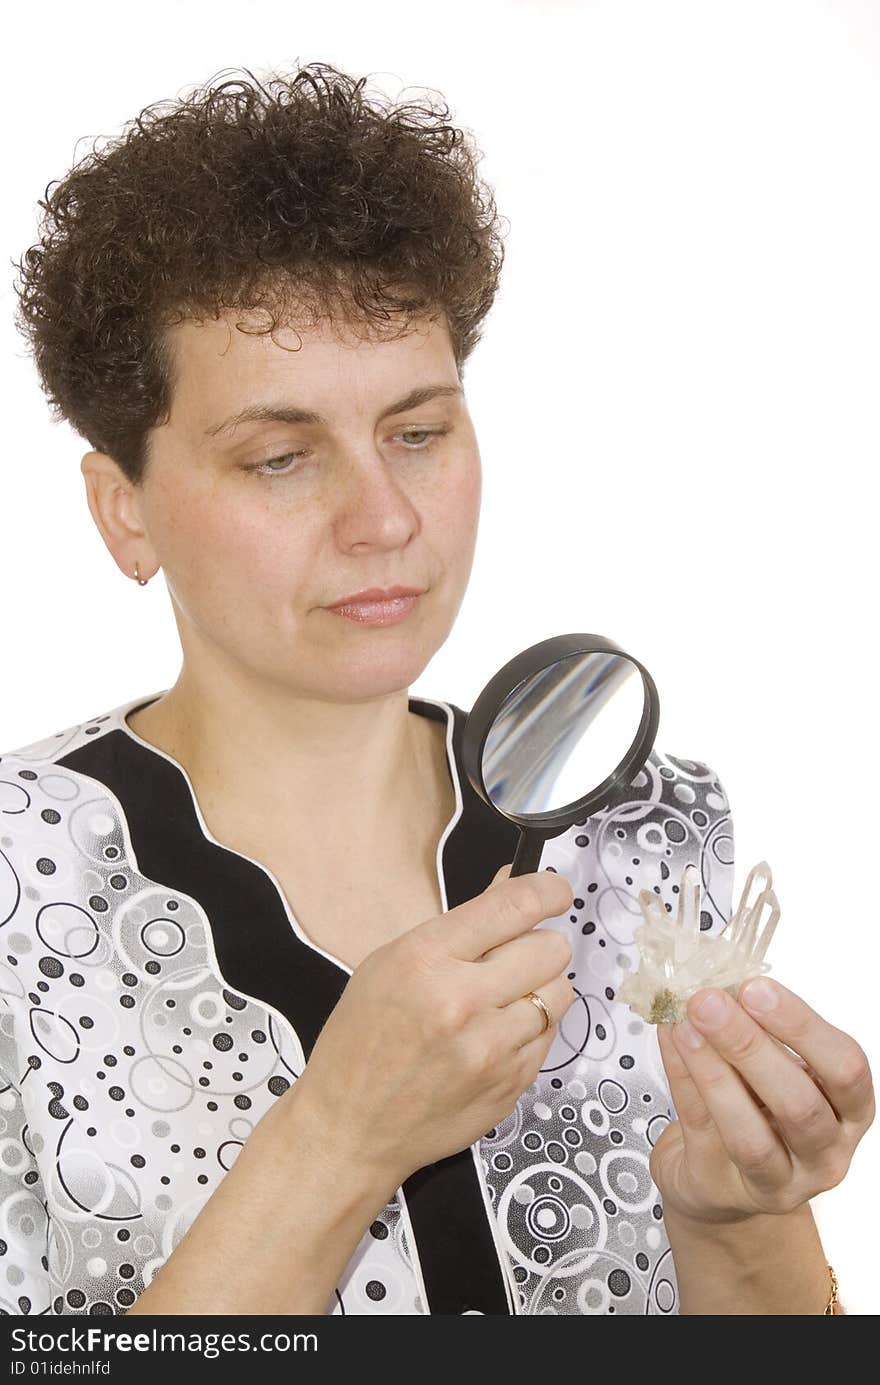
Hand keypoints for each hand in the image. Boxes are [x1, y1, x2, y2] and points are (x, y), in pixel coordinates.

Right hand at [294, 863, 576, 1191]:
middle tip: (515, 955)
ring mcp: (490, 1049)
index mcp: (424, 959)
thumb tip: (515, 882)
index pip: (513, 907)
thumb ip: (459, 926)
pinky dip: (531, 1029)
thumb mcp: (390, 964)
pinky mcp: (510, 1085)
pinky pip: (549, 1036)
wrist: (350, 1128)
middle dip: (537, 944)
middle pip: (550, 948)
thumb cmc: (361, 1040)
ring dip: (540, 988)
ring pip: (559, 992)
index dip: (546, 890)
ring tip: (505, 998)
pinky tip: (497, 1035)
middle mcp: (462, 1001)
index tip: (554, 891)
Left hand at [649, 977, 874, 1224]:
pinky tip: (672, 1041)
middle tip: (709, 1003)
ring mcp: (780, 1181)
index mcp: (848, 1110)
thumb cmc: (760, 1108)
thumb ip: (759, 1030)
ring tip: (686, 1026)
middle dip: (750, 1047)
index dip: (802, 1027)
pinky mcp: (728, 1189)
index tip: (756, 989)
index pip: (846, 1069)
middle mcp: (825, 1152)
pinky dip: (684, 1081)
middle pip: (799, 1105)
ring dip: (714, 1074)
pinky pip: (703, 1133)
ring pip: (750, 1135)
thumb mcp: (775, 1067)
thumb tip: (720, 980)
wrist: (724, 1177)